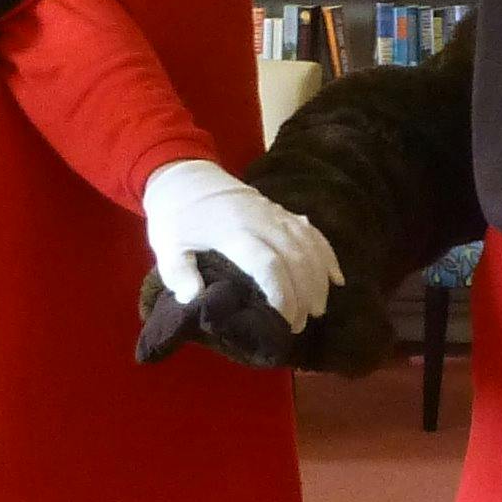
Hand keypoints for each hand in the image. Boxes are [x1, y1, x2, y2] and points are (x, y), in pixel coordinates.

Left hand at [140, 159, 338, 332]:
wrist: (184, 175)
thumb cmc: (175, 217)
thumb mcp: (165, 246)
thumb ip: (178, 273)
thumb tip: (194, 299)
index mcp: (231, 230)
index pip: (267, 264)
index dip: (281, 294)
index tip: (282, 320)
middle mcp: (260, 219)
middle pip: (296, 257)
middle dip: (303, 294)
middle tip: (298, 325)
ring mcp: (273, 212)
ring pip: (309, 244)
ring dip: (318, 278)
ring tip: (317, 309)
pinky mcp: (280, 210)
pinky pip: (312, 231)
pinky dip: (327, 254)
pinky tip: (335, 277)